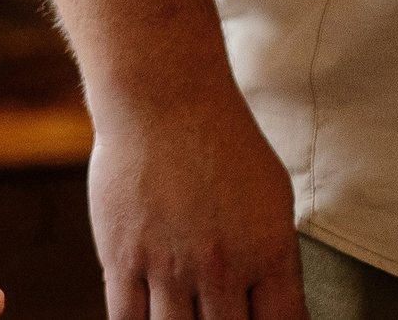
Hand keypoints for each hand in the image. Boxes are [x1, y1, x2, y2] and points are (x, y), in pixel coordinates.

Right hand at [86, 88, 304, 319]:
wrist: (161, 99)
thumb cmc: (221, 139)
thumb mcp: (273, 198)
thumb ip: (274, 256)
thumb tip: (272, 302)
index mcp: (269, 257)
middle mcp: (222, 271)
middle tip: (215, 315)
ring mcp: (169, 267)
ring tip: (183, 317)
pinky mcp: (122, 257)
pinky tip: (146, 319)